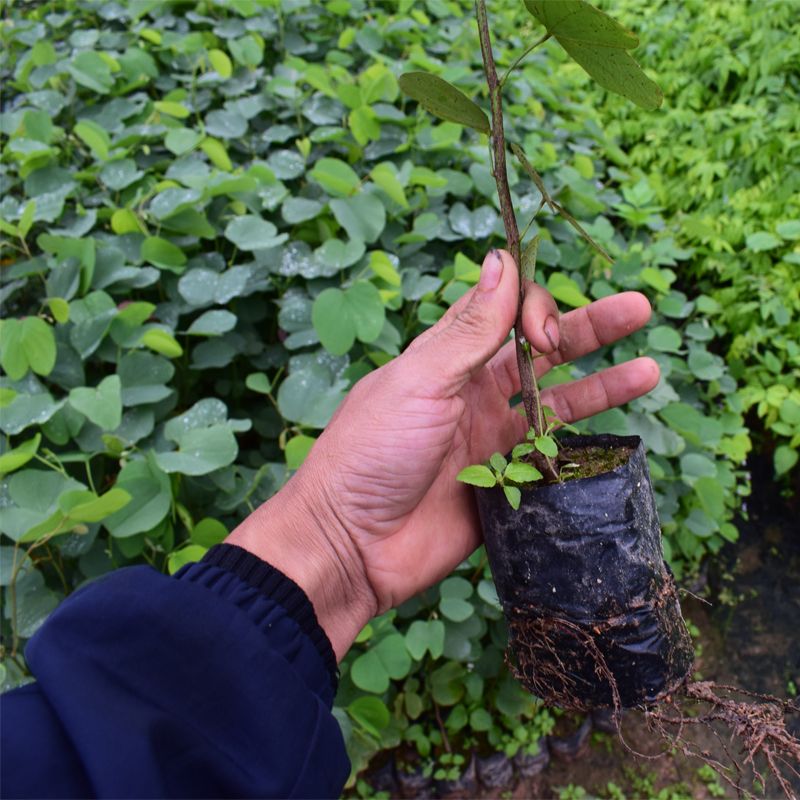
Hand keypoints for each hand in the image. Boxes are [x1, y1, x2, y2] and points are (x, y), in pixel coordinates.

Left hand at [229, 250, 657, 658]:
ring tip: (649, 370)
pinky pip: (552, 461)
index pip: (501, 312)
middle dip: (588, 331)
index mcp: (447, 360)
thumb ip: (469, 329)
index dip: (532, 305)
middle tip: (637, 309)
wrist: (352, 543)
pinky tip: (621, 433)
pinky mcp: (504, 487)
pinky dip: (584, 448)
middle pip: (541, 354)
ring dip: (600, 387)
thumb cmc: (373, 451)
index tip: (545, 329)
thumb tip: (500, 260)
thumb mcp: (421, 380)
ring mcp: (490, 442)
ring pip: (556, 406)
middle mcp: (473, 395)